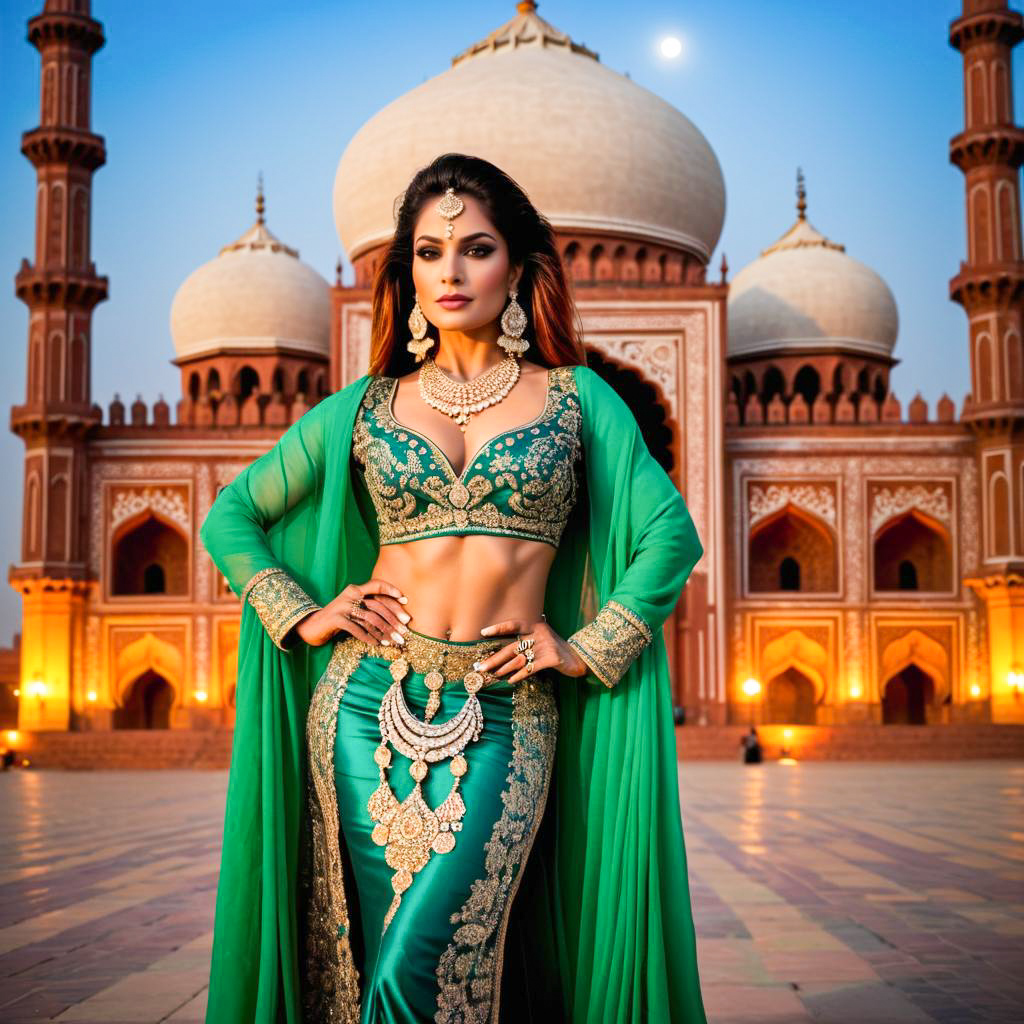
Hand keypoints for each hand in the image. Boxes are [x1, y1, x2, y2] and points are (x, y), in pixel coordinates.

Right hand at [295, 579, 411, 647]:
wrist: (312, 626)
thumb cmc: (339, 619)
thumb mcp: (354, 610)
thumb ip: (369, 608)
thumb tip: (396, 619)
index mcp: (355, 589)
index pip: (377, 585)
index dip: (391, 591)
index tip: (405, 601)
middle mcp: (349, 595)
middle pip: (377, 605)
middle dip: (393, 619)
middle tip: (404, 631)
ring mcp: (342, 606)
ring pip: (370, 618)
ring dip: (384, 631)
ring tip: (393, 641)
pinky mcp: (336, 619)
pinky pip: (357, 629)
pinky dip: (368, 637)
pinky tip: (376, 644)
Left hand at [474, 617, 587, 684]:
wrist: (579, 657)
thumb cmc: (557, 649)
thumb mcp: (543, 638)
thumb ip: (527, 639)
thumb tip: (504, 650)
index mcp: (536, 626)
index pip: (514, 624)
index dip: (499, 628)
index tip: (483, 632)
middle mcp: (539, 634)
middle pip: (512, 647)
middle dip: (495, 658)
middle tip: (481, 667)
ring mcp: (546, 646)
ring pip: (519, 659)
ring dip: (504, 669)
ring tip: (493, 675)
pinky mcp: (552, 659)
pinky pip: (531, 668)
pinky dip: (519, 675)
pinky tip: (511, 680)